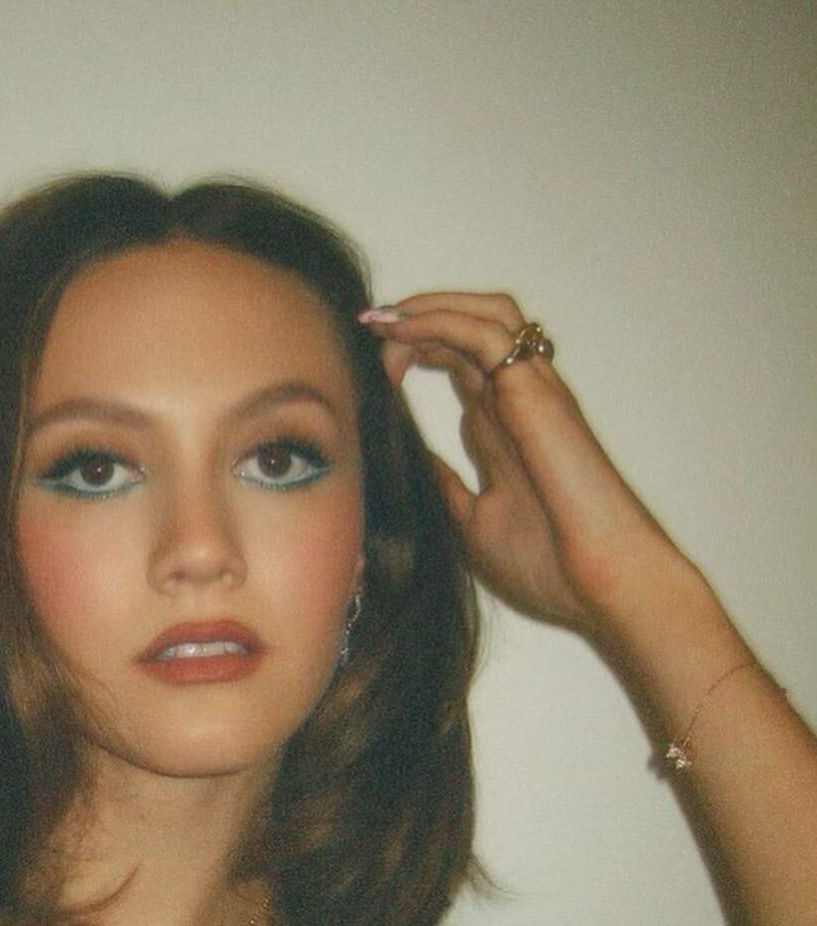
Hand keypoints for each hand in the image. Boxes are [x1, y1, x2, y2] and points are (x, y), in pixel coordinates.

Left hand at [362, 292, 690, 631]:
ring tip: (379, 321)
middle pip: (466, 332)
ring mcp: (529, 392)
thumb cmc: (548, 566)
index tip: (365, 363)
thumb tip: (411, 462)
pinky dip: (441, 320)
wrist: (594, 582)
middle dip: (413, 321)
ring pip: (483, 315)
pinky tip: (400, 330)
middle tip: (364, 329)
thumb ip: (445, 485)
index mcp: (502, 430)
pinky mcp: (534, 391)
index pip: (457, 365)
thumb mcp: (470, 522)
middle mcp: (516, 402)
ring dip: (427, 309)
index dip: (413, 351)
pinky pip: (486, 333)